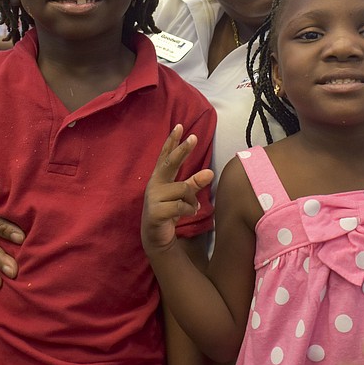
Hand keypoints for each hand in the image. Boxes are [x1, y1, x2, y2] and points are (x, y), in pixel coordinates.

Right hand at [141, 124, 213, 254]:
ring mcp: (153, 198)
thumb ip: (193, 183)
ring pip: (182, 189)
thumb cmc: (168, 211)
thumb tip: (210, 172)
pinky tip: (189, 213)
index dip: (172, 141)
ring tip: (192, 207)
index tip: (180, 126)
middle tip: (194, 137)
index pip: (165, 156)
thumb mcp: (182, 195)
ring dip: (192, 199)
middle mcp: (154, 184)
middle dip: (182, 150)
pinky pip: (181, 206)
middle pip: (170, 163)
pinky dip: (189, 209)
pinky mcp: (155, 212)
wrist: (156, 237)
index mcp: (159, 178)